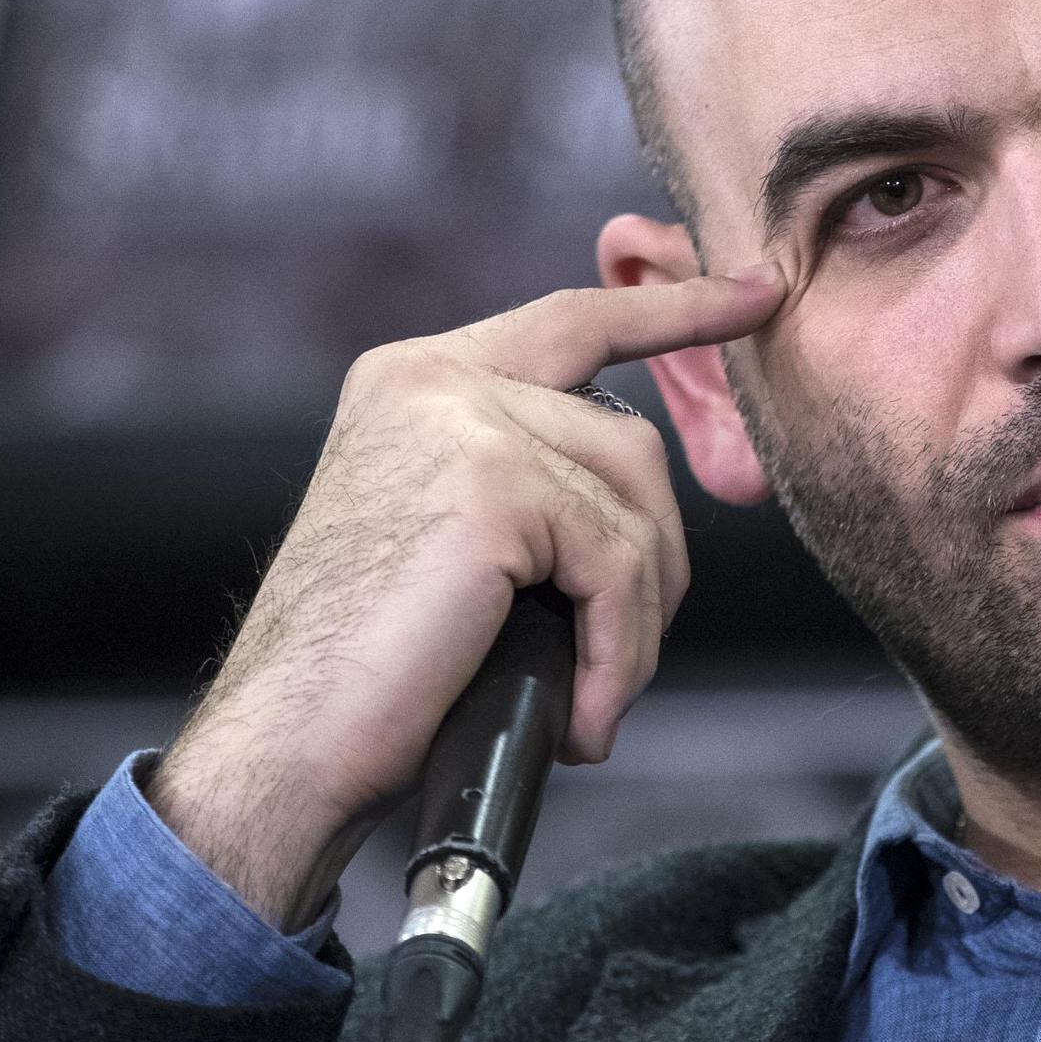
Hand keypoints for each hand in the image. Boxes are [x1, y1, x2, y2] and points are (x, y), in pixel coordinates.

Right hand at [149, 267, 786, 928]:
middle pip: (627, 435)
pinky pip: (617, 567)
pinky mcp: (493, 488)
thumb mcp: (448, 545)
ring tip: (588, 700)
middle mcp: (433, 379)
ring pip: (634, 506)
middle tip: (618, 659)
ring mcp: (463, 423)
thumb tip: (642, 501)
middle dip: (653, 554)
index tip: (757, 291)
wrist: (283, 750)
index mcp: (415, 381)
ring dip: (636, 622)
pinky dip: (618, 655)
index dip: (675, 309)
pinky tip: (580, 718)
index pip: (575, 322)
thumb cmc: (366, 676)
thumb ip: (526, 486)